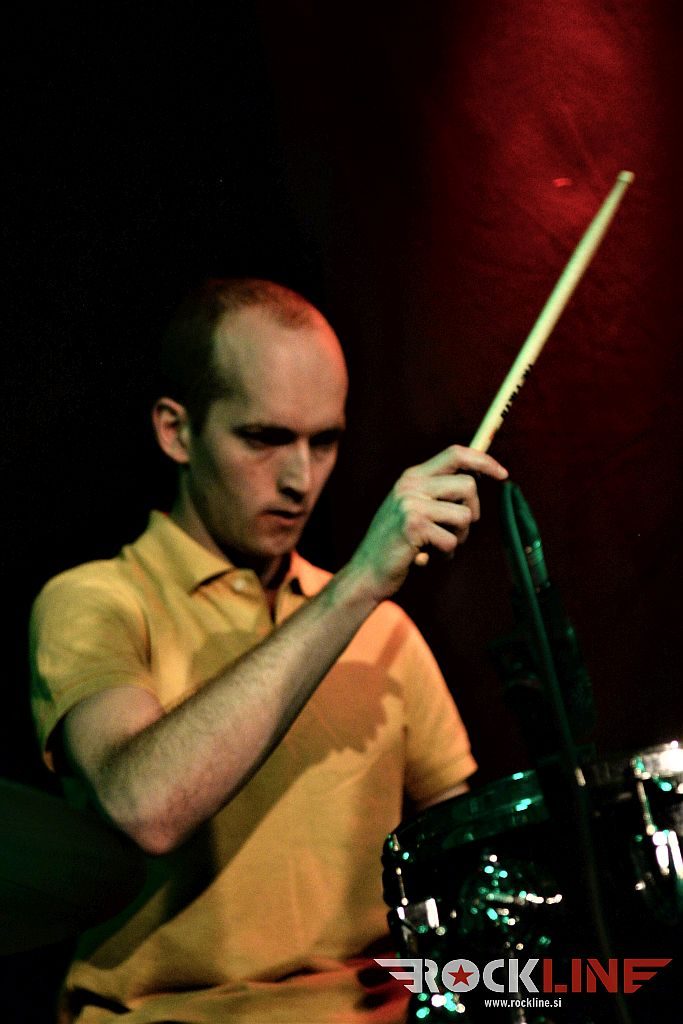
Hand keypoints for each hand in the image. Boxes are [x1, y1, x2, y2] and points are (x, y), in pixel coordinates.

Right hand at [348, 445, 507, 600]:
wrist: (367, 572)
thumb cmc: (398, 544)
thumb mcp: (414, 510)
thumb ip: (439, 493)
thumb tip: (478, 477)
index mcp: (412, 477)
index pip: (455, 454)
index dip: (483, 461)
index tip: (503, 474)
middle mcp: (410, 485)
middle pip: (468, 486)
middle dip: (473, 513)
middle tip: (457, 531)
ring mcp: (410, 504)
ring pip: (464, 515)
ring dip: (459, 538)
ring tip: (437, 546)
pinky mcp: (413, 526)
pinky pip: (452, 541)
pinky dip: (445, 555)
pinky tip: (425, 558)